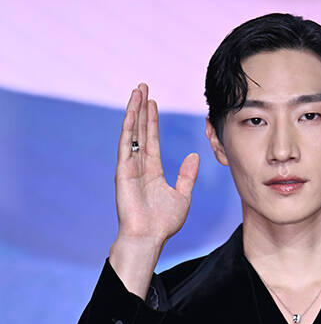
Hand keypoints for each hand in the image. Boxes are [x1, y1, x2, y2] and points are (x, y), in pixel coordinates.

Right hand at [114, 82, 199, 246]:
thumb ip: (186, 176)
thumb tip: (193, 156)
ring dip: (133, 111)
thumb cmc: (163, 223)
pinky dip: (128, 126)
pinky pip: (125, 144)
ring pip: (131, 132)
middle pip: (139, 130)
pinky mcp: (123, 171)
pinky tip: (131, 111)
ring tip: (137, 91)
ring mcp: (129, 167)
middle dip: (141, 109)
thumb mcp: (182, 196)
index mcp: (152, 171)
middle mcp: (139, 166)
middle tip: (143, 87)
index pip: (151, 139)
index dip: (152, 120)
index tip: (153, 102)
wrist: (148, 237)